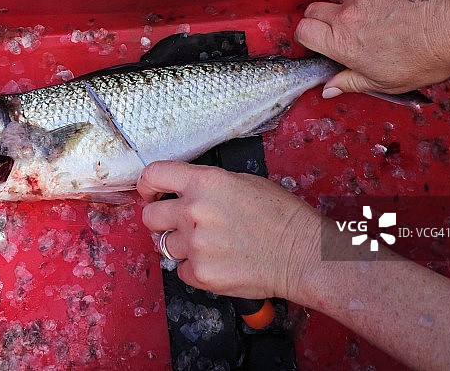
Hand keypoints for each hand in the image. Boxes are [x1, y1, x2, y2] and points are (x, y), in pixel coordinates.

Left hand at [137, 161, 321, 301]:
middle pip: (149, 216)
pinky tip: (217, 261)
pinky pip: (180, 270)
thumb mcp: (243, 182)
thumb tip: (184, 191)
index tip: (149, 192)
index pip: (154, 175)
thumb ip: (207, 185)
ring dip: (180, 245)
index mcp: (204, 183)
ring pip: (164, 245)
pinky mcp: (200, 273)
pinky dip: (194, 268)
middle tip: (177, 224)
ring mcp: (195, 245)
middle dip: (160, 220)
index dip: (147, 185)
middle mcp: (194, 211)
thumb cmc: (280, 216)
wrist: (301, 253)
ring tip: (207, 245)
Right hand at [295, 0, 449, 94]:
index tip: (319, 40)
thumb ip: (350, 82)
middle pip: (314, 8)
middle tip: (337, 26)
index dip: (307, 36)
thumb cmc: (422, 58)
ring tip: (355, 5)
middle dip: (320, 17)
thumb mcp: (384, 82)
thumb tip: (329, 89)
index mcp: (342, 44)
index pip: (303, 31)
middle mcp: (346, 15)